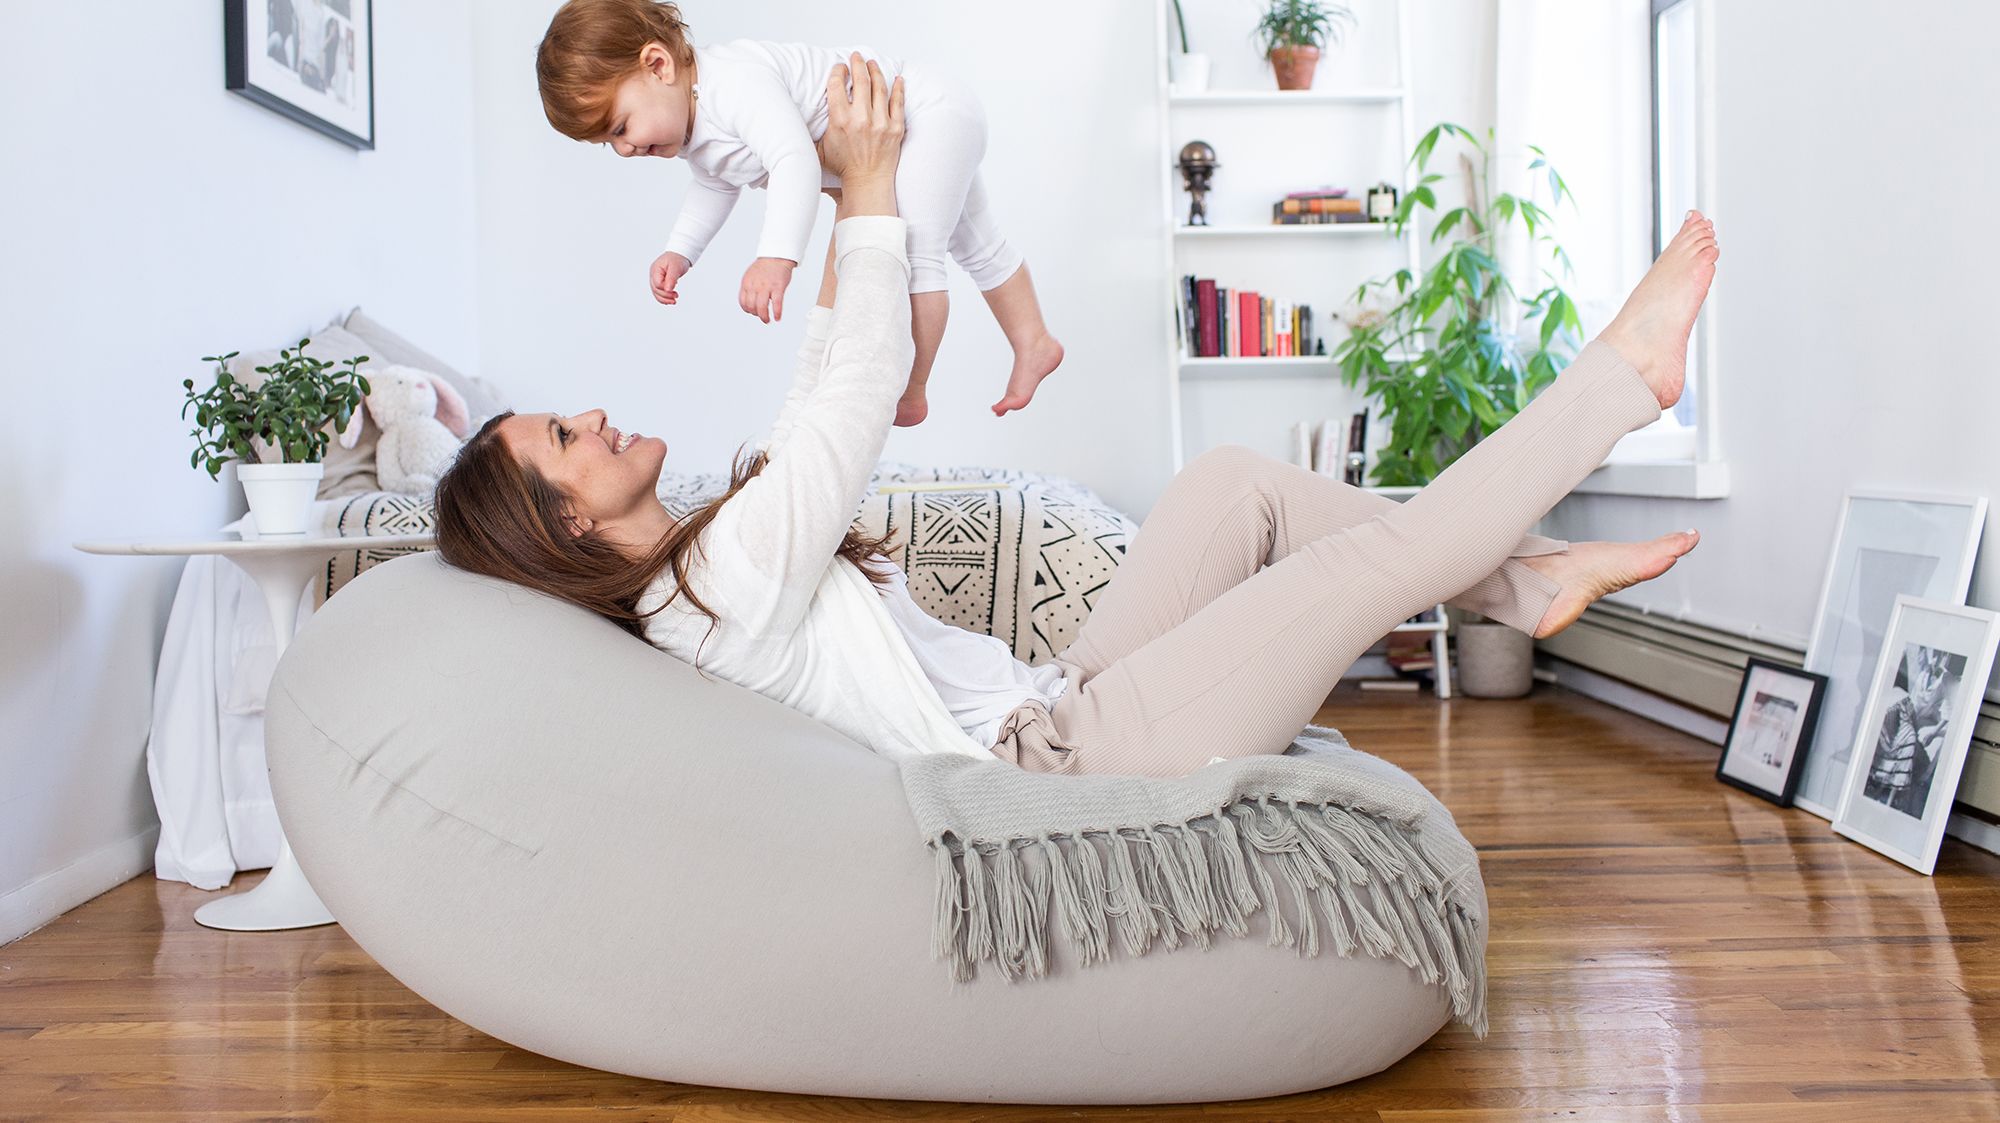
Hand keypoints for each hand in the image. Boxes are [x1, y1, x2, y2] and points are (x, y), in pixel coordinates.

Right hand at [650, 251, 691, 305]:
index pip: (657, 284)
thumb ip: (671, 278)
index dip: (665, 289)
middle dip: (665, 296)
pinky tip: (670, 300)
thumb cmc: (678, 259)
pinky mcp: (659, 281)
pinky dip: (664, 297)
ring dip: (664, 299)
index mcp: (655, 269)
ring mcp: (655, 278)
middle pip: (655, 290)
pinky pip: (659, 291)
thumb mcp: (676, 267)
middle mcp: (653, 274)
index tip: (675, 291)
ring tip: (674, 301)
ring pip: (656, 292)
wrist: (679, 254)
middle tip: (676, 296)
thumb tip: (668, 290)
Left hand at [740, 256, 795, 322]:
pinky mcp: (778, 288)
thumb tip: (749, 299)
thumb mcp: (750, 275)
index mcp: (747, 283)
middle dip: (756, 315)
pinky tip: (777, 317)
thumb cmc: (766, 265)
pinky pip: (776, 304)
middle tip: (761, 317)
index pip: (743, 302)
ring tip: (767, 320)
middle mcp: (755, 286)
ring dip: (764, 317)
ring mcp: (766, 287)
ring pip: (762, 308)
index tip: (752, 312)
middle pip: (751, 307)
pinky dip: (777, 313)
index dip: (747, 310)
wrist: (777, 256)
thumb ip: (749, 287)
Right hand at [813, 53, 904, 191]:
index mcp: (840, 121)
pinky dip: (899, 88)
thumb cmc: (843, 167)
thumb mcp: (819, 149)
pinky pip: (898, 102)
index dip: (838, 71)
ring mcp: (881, 123)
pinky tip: (897, 79)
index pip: (837, 84)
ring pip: (880, 87)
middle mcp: (861, 119)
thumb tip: (794, 119)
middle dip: (858, 64)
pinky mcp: (895, 128)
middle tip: (857, 56)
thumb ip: (810, 132)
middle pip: (861, 80)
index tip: (840, 68)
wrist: (867, 183)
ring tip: (872, 63)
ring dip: (875, 71)